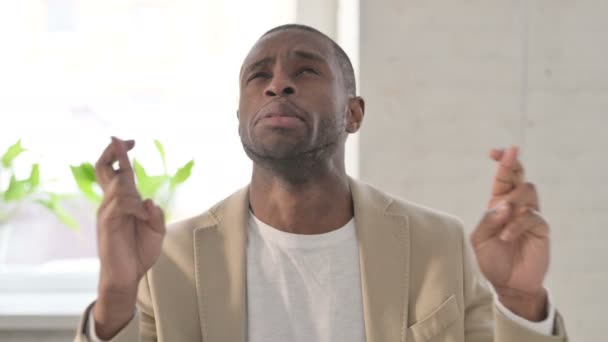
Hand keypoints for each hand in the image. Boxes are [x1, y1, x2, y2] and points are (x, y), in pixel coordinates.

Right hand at [93, 137, 165, 338]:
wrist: (126, 277)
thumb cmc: (139, 253)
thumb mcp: (156, 231)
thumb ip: (156, 215)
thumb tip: (149, 201)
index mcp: (124, 202)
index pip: (119, 172)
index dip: (121, 154)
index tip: (129, 140)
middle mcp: (112, 203)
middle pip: (104, 169)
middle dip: (112, 152)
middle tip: (119, 139)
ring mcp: (107, 213)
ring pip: (117, 186)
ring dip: (132, 190)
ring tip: (143, 213)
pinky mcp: (107, 224)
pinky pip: (121, 205)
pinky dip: (135, 207)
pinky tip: (143, 217)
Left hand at [471, 146, 549, 320]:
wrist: (506, 284)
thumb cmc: (489, 260)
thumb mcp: (479, 239)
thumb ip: (488, 219)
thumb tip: (503, 205)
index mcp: (498, 205)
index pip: (503, 178)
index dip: (502, 162)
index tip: (495, 151)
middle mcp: (515, 207)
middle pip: (519, 177)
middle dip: (512, 164)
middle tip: (508, 154)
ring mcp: (530, 216)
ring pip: (528, 191)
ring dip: (513, 200)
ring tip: (503, 217)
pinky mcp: (541, 229)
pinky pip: (532, 216)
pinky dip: (516, 224)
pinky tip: (506, 236)